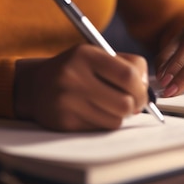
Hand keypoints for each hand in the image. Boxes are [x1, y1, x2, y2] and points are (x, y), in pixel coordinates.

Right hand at [14, 45, 148, 130]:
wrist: (35, 85)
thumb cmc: (75, 69)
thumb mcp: (96, 55)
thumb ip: (126, 66)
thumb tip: (149, 92)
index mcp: (85, 55)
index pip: (128, 75)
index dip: (142, 87)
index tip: (142, 91)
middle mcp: (73, 77)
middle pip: (125, 102)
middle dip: (135, 106)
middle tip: (133, 103)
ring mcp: (66, 101)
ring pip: (115, 119)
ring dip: (118, 115)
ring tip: (108, 105)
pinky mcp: (63, 122)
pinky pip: (100, 128)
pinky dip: (103, 122)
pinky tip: (93, 112)